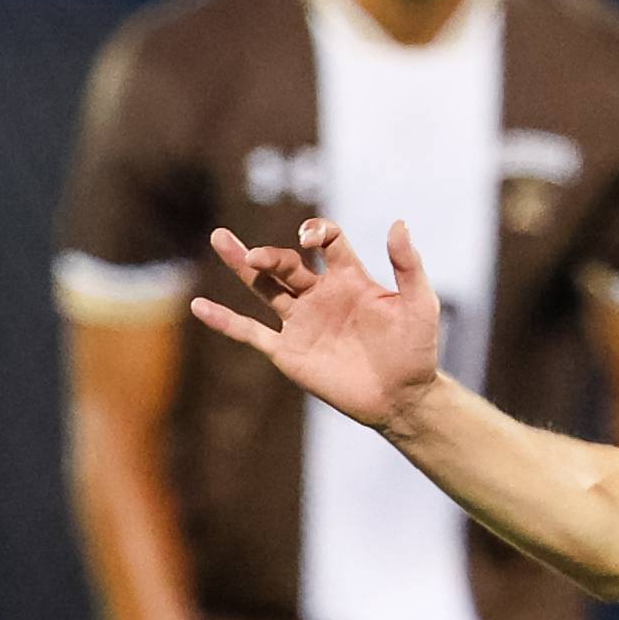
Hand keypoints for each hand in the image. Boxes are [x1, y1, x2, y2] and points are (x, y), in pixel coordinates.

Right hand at [191, 218, 445, 431]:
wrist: (403, 397)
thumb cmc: (416, 349)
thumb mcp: (420, 304)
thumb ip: (408, 265)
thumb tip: (399, 222)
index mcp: (349, 277)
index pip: (326, 241)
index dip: (316, 231)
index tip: (311, 240)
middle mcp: (320, 294)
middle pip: (285, 262)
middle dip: (270, 254)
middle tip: (255, 254)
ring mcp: (301, 322)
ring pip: (263, 286)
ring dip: (242, 264)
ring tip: (220, 238)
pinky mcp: (288, 351)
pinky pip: (249, 332)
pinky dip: (224, 321)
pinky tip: (198, 306)